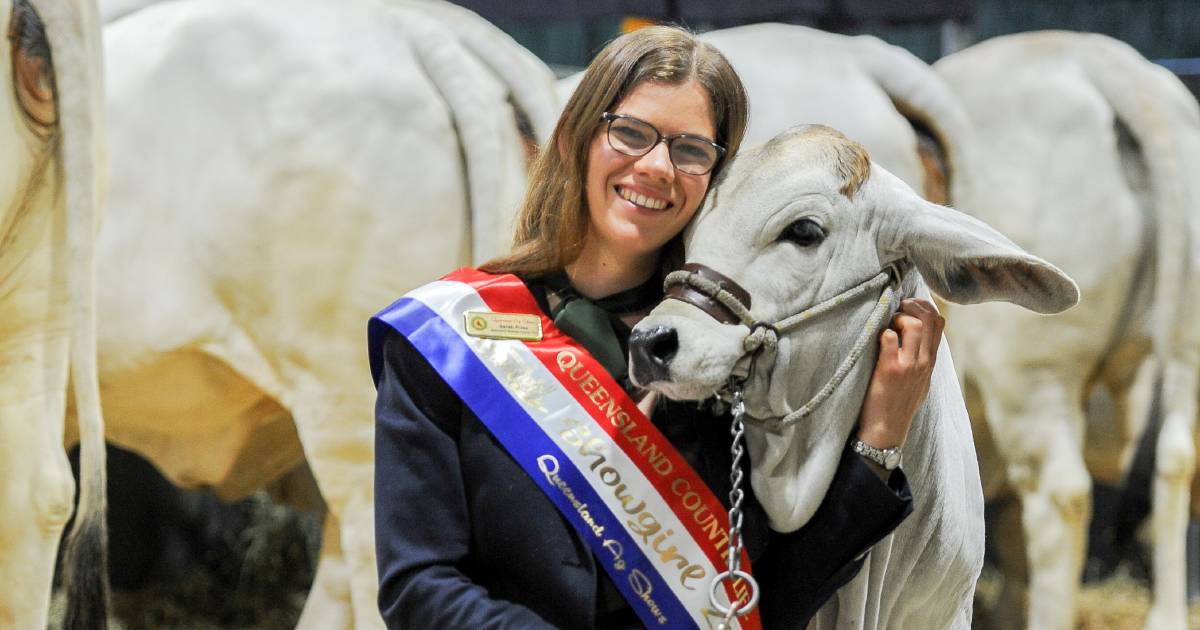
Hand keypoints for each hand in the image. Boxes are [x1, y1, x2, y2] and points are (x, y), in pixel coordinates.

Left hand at [856, 298, 944, 451]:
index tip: (909, 306)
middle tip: (896, 311)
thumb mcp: (921, 381)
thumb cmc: (900, 404)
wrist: (887, 429)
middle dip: (912, 306)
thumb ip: (922, 359)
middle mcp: (924, 362)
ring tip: (888, 326)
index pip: (939, 322)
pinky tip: (876, 339)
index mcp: (931, 362)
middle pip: (929, 318)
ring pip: (913, 325)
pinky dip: (882, 333)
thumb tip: (918, 336)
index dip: (925, 306)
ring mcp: (908, 365)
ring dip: (897, 317)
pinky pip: (888, 339)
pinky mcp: (889, 370)